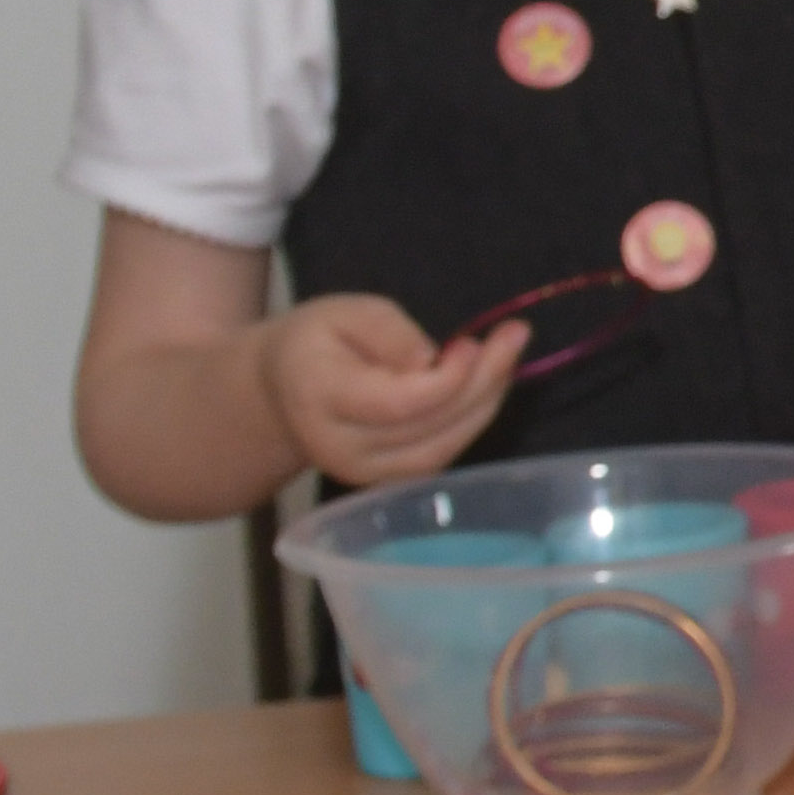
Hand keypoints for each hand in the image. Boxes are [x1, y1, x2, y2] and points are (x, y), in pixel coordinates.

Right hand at [260, 292, 522, 489]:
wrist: (278, 395)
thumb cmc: (313, 344)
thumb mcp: (341, 313)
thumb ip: (387, 331)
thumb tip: (431, 360)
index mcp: (319, 397)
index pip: (399, 403)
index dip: (449, 378)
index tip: (474, 341)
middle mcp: (340, 448)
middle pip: (430, 426)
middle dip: (483, 382)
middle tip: (514, 336)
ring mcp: (363, 473)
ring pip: (443, 446)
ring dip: (486, 401)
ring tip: (506, 354)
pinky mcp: (385, 482)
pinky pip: (441, 454)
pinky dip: (472, 420)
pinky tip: (487, 384)